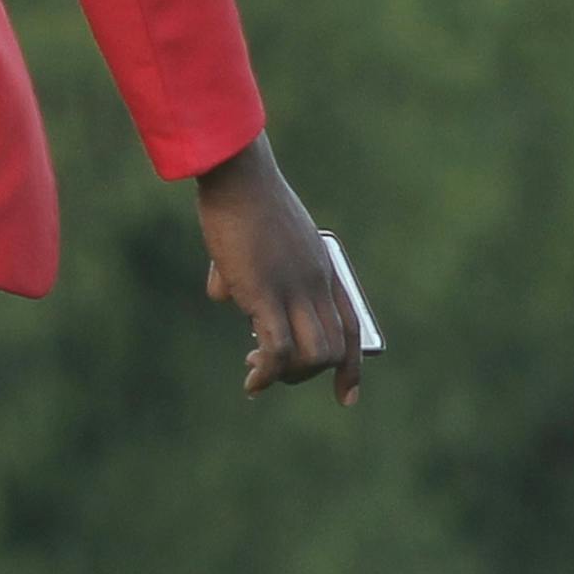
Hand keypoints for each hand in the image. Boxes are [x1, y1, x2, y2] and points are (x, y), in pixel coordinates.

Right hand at [193, 140, 365, 403]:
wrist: (239, 176)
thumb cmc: (241, 201)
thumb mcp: (256, 240)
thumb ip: (246, 270)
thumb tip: (222, 294)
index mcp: (324, 270)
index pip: (351, 327)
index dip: (351, 367)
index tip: (347, 397)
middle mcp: (317, 283)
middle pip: (332, 349)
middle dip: (305, 374)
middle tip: (269, 369)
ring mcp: (295, 289)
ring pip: (312, 356)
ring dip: (286, 375)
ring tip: (256, 371)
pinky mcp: (265, 293)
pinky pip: (277, 350)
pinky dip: (267, 374)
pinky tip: (252, 381)